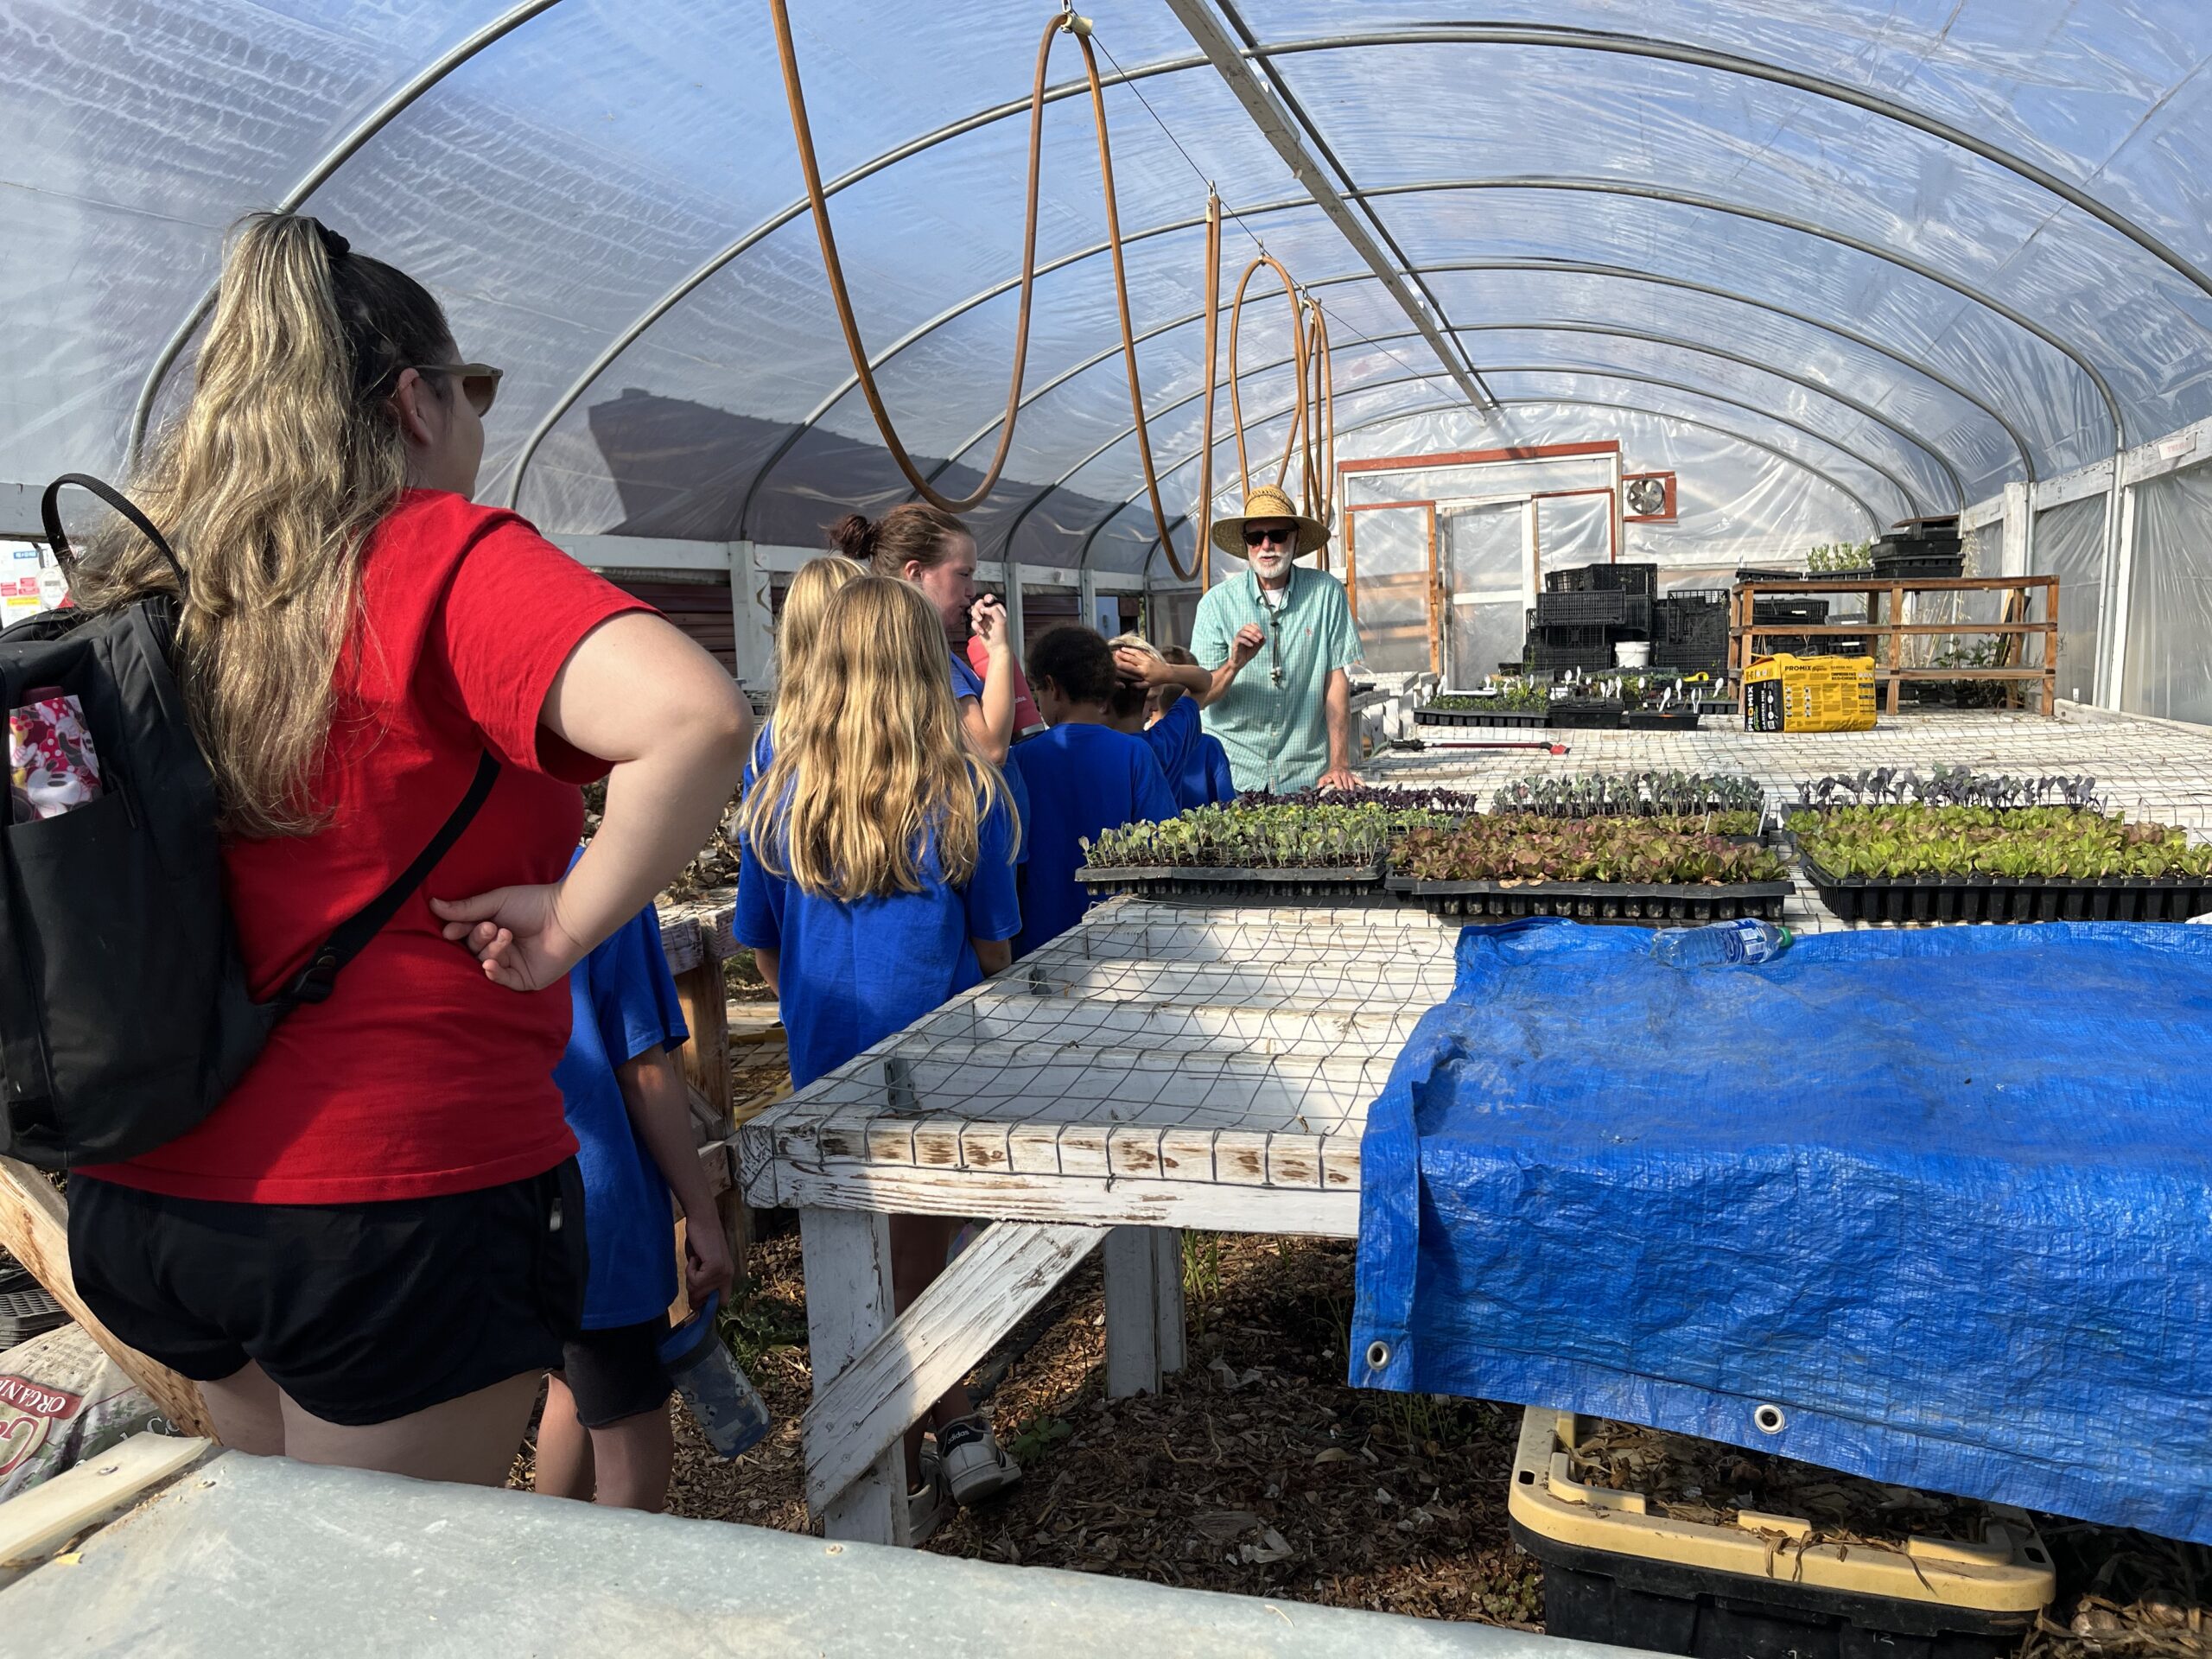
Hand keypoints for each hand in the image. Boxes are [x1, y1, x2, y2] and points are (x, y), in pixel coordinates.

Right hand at [429, 882, 587, 991]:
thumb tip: (433, 904)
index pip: (464, 936)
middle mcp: (498, 949)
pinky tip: (489, 964)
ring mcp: (511, 965)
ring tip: (506, 934)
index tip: (450, 931)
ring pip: (485, 963)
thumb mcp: (495, 902)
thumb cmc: (533, 904)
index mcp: (490, 930)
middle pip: (472, 950)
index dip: (456, 934)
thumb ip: (466, 908)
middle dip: (477, 938)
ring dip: (492, 949)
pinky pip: (501, 981)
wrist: (566, 916)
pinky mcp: (523, 980)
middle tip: (489, 927)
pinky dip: (494, 973)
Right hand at [682, 1204, 736, 1306]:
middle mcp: (728, 1275)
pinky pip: (695, 1281)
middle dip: (693, 1290)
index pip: (722, 1301)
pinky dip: (690, 1270)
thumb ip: (700, 1282)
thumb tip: (694, 1305)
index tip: (696, 1302)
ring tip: (695, 1260)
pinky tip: (695, 1257)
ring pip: (698, 1290)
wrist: (702, 1219)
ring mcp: (723, 1272)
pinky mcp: (715, 1267)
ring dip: (690, 1277)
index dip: (707, 1304)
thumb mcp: (700, 1265)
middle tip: (692, 1270)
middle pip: (705, 1299)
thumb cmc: (699, 1239)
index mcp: (727, 1275)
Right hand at [969, 593, 1008, 654]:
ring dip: (975, 615)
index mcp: (998, 611)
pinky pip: (973, 622)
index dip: (988, 598)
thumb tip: (986, 608)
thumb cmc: (1002, 637)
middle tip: (981, 611)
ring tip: (980, 621)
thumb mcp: (1002, 621)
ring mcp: (984, 620)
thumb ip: (994, 611)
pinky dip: (975, 626)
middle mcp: (991, 614)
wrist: (997, 649)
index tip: (987, 601)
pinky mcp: (979, 626)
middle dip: (978, 606)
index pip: (991, 600)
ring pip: (975, 612)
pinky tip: (981, 631)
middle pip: (980, 604)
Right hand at [1112, 646, 1171, 687]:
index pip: (1130, 668)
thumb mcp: (1148, 685)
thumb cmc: (1157, 680)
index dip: (1122, 665)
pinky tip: (1131, 649)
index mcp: (1142, 672)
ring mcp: (1147, 659)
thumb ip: (1138, 685)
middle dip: (1123, 655)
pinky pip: (1141, 652)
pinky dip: (1135, 650)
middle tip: (1115, 652)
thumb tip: (1130, 685)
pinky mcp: (1150, 656)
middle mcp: (1143, 664)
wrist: (1167, 673)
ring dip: (1128, 650)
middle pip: (1131, 658)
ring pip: (1136, 653)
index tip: (1115, 662)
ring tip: (1122, 649)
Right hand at [1229, 623, 1264, 668]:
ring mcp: (1237, 638)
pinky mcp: (1235, 644)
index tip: (1262, 635)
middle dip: (1255, 631)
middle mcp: (1241, 634)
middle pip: (1246, 626)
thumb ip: (1261, 642)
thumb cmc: (1248, 653)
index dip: (1257, 628)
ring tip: (1257, 641)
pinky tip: (1251, 645)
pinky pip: (1240, 639)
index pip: (1251, 625)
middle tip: (1260, 637)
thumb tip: (1265, 637)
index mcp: (1246, 633)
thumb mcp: (1257, 647)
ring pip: (1243, 632)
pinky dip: (1246, 641)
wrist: (1241, 662)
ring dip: (1251, 635)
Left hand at [1316, 765, 1361, 792]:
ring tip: (1352, 796)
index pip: (1338, 781)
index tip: (1341, 790)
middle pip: (1345, 783)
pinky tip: (1364, 787)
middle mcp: (1343, 774)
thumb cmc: (1330, 775)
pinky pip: (1358, 780)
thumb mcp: (1324, 777)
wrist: (1338, 767)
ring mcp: (1349, 775)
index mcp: (1335, 774)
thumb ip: (1321, 782)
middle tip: (1346, 797)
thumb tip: (1318, 788)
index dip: (1339, 785)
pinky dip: (1361, 783)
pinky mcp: (1353, 776)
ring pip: (1351, 783)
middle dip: (1346, 790)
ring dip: (1352, 789)